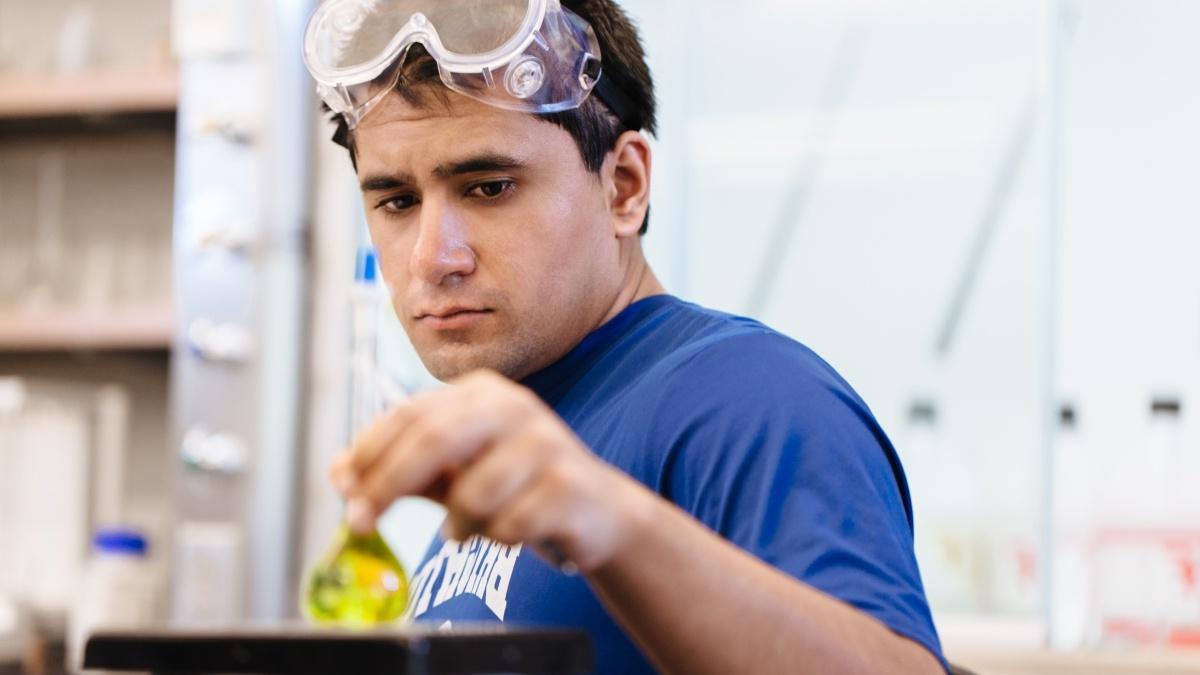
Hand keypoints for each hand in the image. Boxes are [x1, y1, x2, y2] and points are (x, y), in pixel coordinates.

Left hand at [329, 370, 648, 571]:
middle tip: (362, 522)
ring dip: (459, 524)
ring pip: (473, 492)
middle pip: (435, 438)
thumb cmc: (515, 487)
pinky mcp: (570, 484)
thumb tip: (338, 473)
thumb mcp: (453, 474)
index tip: (344, 490)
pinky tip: (511, 532)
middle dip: (389, 484)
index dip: (369, 453)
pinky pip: (510, 524)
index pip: (410, 414)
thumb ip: (399, 470)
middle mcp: (514, 407)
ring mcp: (546, 443)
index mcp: (481, 393)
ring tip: (470, 529)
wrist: (595, 511)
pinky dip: (499, 538)